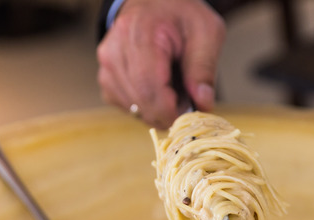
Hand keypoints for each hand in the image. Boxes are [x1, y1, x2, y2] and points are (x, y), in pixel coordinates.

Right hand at [97, 0, 225, 128]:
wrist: (155, 4)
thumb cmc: (180, 15)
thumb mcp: (206, 31)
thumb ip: (205, 67)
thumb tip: (203, 103)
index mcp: (138, 33)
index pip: (147, 85)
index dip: (168, 109)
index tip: (189, 115)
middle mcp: (114, 50)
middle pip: (140, 100)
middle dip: (167, 113)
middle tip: (188, 106)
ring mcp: (107, 66)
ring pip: (133, 107)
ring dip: (158, 110)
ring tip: (176, 91)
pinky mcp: (107, 79)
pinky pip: (127, 107)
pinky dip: (147, 107)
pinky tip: (159, 92)